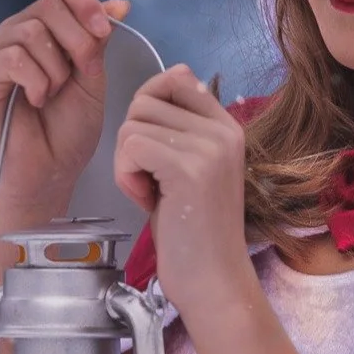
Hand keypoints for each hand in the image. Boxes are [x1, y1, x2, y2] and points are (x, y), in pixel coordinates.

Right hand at [0, 0, 131, 209]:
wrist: (50, 171)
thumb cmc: (69, 132)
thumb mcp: (93, 78)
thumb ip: (98, 40)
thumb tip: (119, 2)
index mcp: (43, 30)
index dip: (85, 3)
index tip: (104, 31)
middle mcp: (14, 34)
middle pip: (48, 6)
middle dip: (78, 41)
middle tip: (83, 74)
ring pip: (31, 32)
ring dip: (56, 69)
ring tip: (52, 96)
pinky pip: (13, 57)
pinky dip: (35, 81)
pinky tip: (36, 102)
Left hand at [113, 65, 254, 320]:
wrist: (213, 281)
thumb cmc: (194, 233)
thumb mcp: (190, 168)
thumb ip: (179, 127)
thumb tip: (174, 72)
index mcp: (228, 127)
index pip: (177, 77)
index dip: (147, 106)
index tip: (151, 150)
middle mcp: (223, 131)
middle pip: (145, 100)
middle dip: (132, 139)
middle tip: (150, 179)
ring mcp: (209, 148)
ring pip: (133, 123)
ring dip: (126, 162)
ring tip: (151, 194)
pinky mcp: (189, 169)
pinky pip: (130, 146)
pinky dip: (125, 175)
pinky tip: (146, 200)